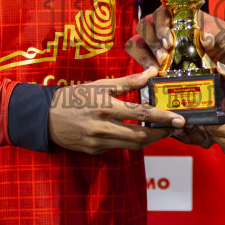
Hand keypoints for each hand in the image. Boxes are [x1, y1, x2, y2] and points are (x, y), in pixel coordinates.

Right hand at [47, 67, 184, 154]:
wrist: (45, 117)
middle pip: (141, 136)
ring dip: (150, 139)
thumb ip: (128, 82)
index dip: (163, 118)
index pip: (141, 114)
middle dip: (162, 133)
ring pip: (132, 145)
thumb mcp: (100, 85)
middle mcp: (103, 127)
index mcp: (105, 106)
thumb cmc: (74, 97)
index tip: (179, 120)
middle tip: (176, 128)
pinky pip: (118, 147)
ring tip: (161, 130)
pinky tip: (135, 132)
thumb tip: (151, 73)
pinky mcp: (95, 151)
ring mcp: (98, 142)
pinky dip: (130, 140)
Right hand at [127, 9, 224, 73]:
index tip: (169, 41)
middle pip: (144, 27)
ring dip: (143, 55)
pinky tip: (153, 77)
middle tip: (162, 58)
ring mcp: (161, 46)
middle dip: (151, 42)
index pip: (160, 12)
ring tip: (156, 68)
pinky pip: (143, 62)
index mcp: (181, 15)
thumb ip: (215, 34)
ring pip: (138, 43)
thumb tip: (204, 38)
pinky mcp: (159, 64)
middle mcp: (167, 28)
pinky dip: (144, 68)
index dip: (160, 24)